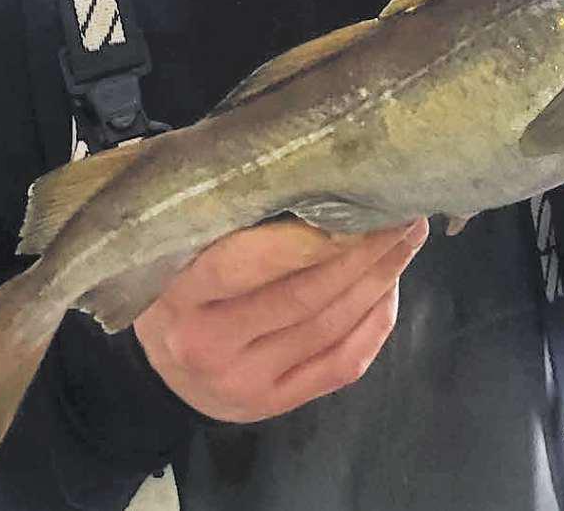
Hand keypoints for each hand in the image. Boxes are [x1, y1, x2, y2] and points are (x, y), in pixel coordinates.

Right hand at [134, 216, 428, 422]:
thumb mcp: (176, 243)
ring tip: (405, 238)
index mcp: (179, 294)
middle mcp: (208, 344)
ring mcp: (244, 381)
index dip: (309, 237)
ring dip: (379, 278)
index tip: (356, 200)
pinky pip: (341, 364)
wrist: (158, 369)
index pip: (247, 263)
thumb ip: (225, 210)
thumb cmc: (174, 282)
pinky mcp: (273, 404)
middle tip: (400, 211)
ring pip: (330, 326)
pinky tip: (388, 287)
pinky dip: (375, 323)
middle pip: (304, 295)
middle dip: (363, 250)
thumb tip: (297, 158)